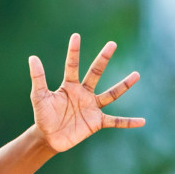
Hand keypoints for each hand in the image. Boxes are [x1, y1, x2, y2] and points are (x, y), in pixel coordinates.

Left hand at [29, 33, 143, 152]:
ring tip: (136, 75)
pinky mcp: (96, 122)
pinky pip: (115, 121)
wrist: (48, 138)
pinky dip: (128, 122)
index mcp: (69, 86)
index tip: (75, 35)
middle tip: (112, 44)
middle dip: (103, 59)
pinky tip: (142, 121)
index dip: (73, 51)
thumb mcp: (39, 97)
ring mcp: (92, 107)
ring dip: (123, 86)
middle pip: (95, 73)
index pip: (72, 65)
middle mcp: (84, 93)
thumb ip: (38, 78)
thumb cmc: (43, 116)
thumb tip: (32, 57)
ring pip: (111, 94)